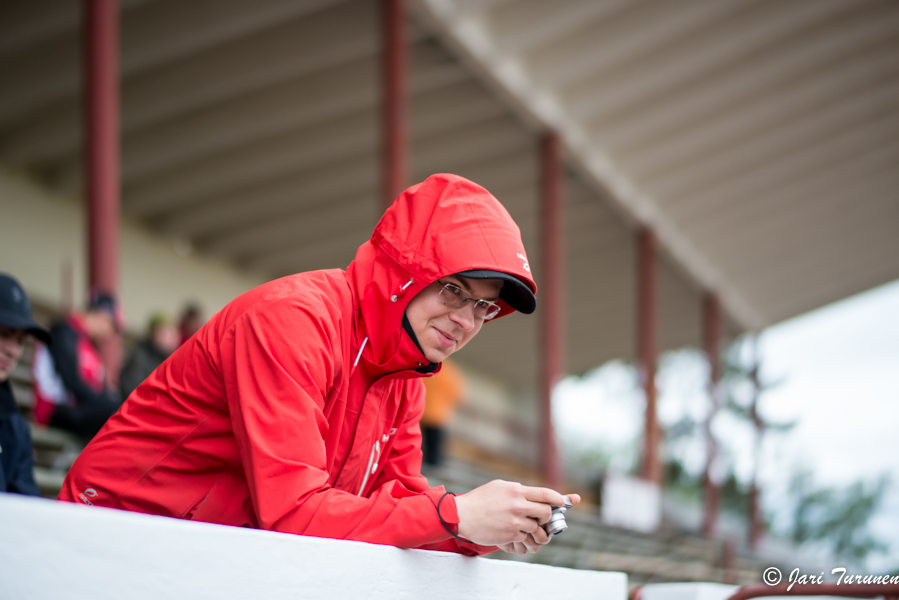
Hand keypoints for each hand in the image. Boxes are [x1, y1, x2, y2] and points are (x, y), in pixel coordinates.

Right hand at [453, 479, 580, 548]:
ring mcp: (515, 521)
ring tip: (532, 530)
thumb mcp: (499, 486)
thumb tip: (533, 494)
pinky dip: (524, 537)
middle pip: (546, 512)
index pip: (545, 493)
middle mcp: (518, 505)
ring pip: (537, 528)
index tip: (563, 502)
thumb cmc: (479, 500)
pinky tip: (517, 534)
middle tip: (542, 518)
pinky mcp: (510, 535)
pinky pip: (525, 538)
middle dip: (547, 516)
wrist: (462, 515)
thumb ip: (517, 490)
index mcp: (516, 490)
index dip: (558, 498)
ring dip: (536, 530)